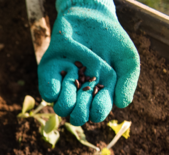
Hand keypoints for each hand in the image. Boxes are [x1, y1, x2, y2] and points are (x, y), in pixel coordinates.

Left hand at [38, 0, 139, 125]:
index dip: (97, 111)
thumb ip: (128, 82)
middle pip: (77, 116)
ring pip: (61, 108)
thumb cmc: (111, 40)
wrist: (90, 17)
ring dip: (68, 99)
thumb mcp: (127, 58)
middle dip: (81, 110)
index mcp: (100, 93)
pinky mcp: (50, 73)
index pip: (96, 114)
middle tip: (85, 91)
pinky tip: (65, 74)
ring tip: (75, 78)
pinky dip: (54, 88)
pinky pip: (47, 93)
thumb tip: (122, 105)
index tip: (100, 97)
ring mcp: (64, 83)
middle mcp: (80, 92)